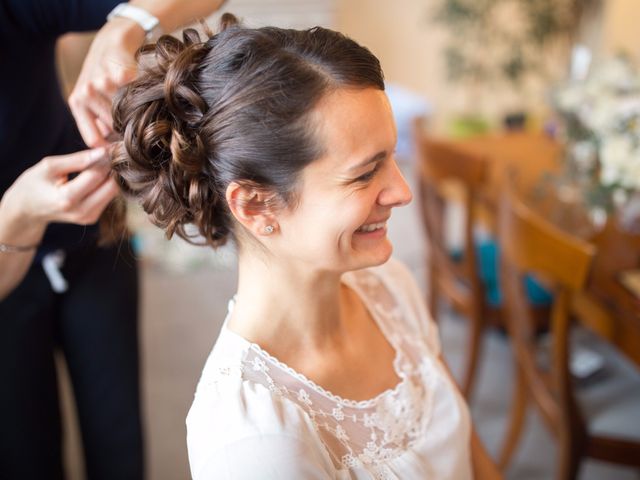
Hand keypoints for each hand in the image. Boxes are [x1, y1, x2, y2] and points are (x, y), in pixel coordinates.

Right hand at [0, 148, 118, 245]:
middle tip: (109, 154)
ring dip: (111, 176)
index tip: (108, 147)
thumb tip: (104, 152)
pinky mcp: (92, 218)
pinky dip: (106, 185)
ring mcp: (88, 218)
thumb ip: (77, 159)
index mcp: (67, 198)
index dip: (105, 159)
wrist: (27, 209)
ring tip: (101, 163)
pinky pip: (107, 198)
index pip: (97, 175)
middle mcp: (81, 211)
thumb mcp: (50, 166)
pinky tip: (97, 175)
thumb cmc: (34, 183)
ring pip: (113, 192)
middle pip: (111, 186)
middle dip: (112, 169)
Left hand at [68, 18, 145, 146]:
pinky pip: (138, 101)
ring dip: (136, 117)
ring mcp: (104, 83)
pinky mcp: (122, 75)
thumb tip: (112, 155)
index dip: (109, 151)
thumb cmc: (103, 77)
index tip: (122, 155)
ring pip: (127, 117)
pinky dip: (144, 102)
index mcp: (77, 102)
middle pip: (114, 130)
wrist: (112, 43)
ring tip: (140, 110)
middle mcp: (87, 92)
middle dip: (126, 133)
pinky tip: (144, 97)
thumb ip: (99, 125)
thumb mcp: (92, 99)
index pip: (94, 140)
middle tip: (137, 132)